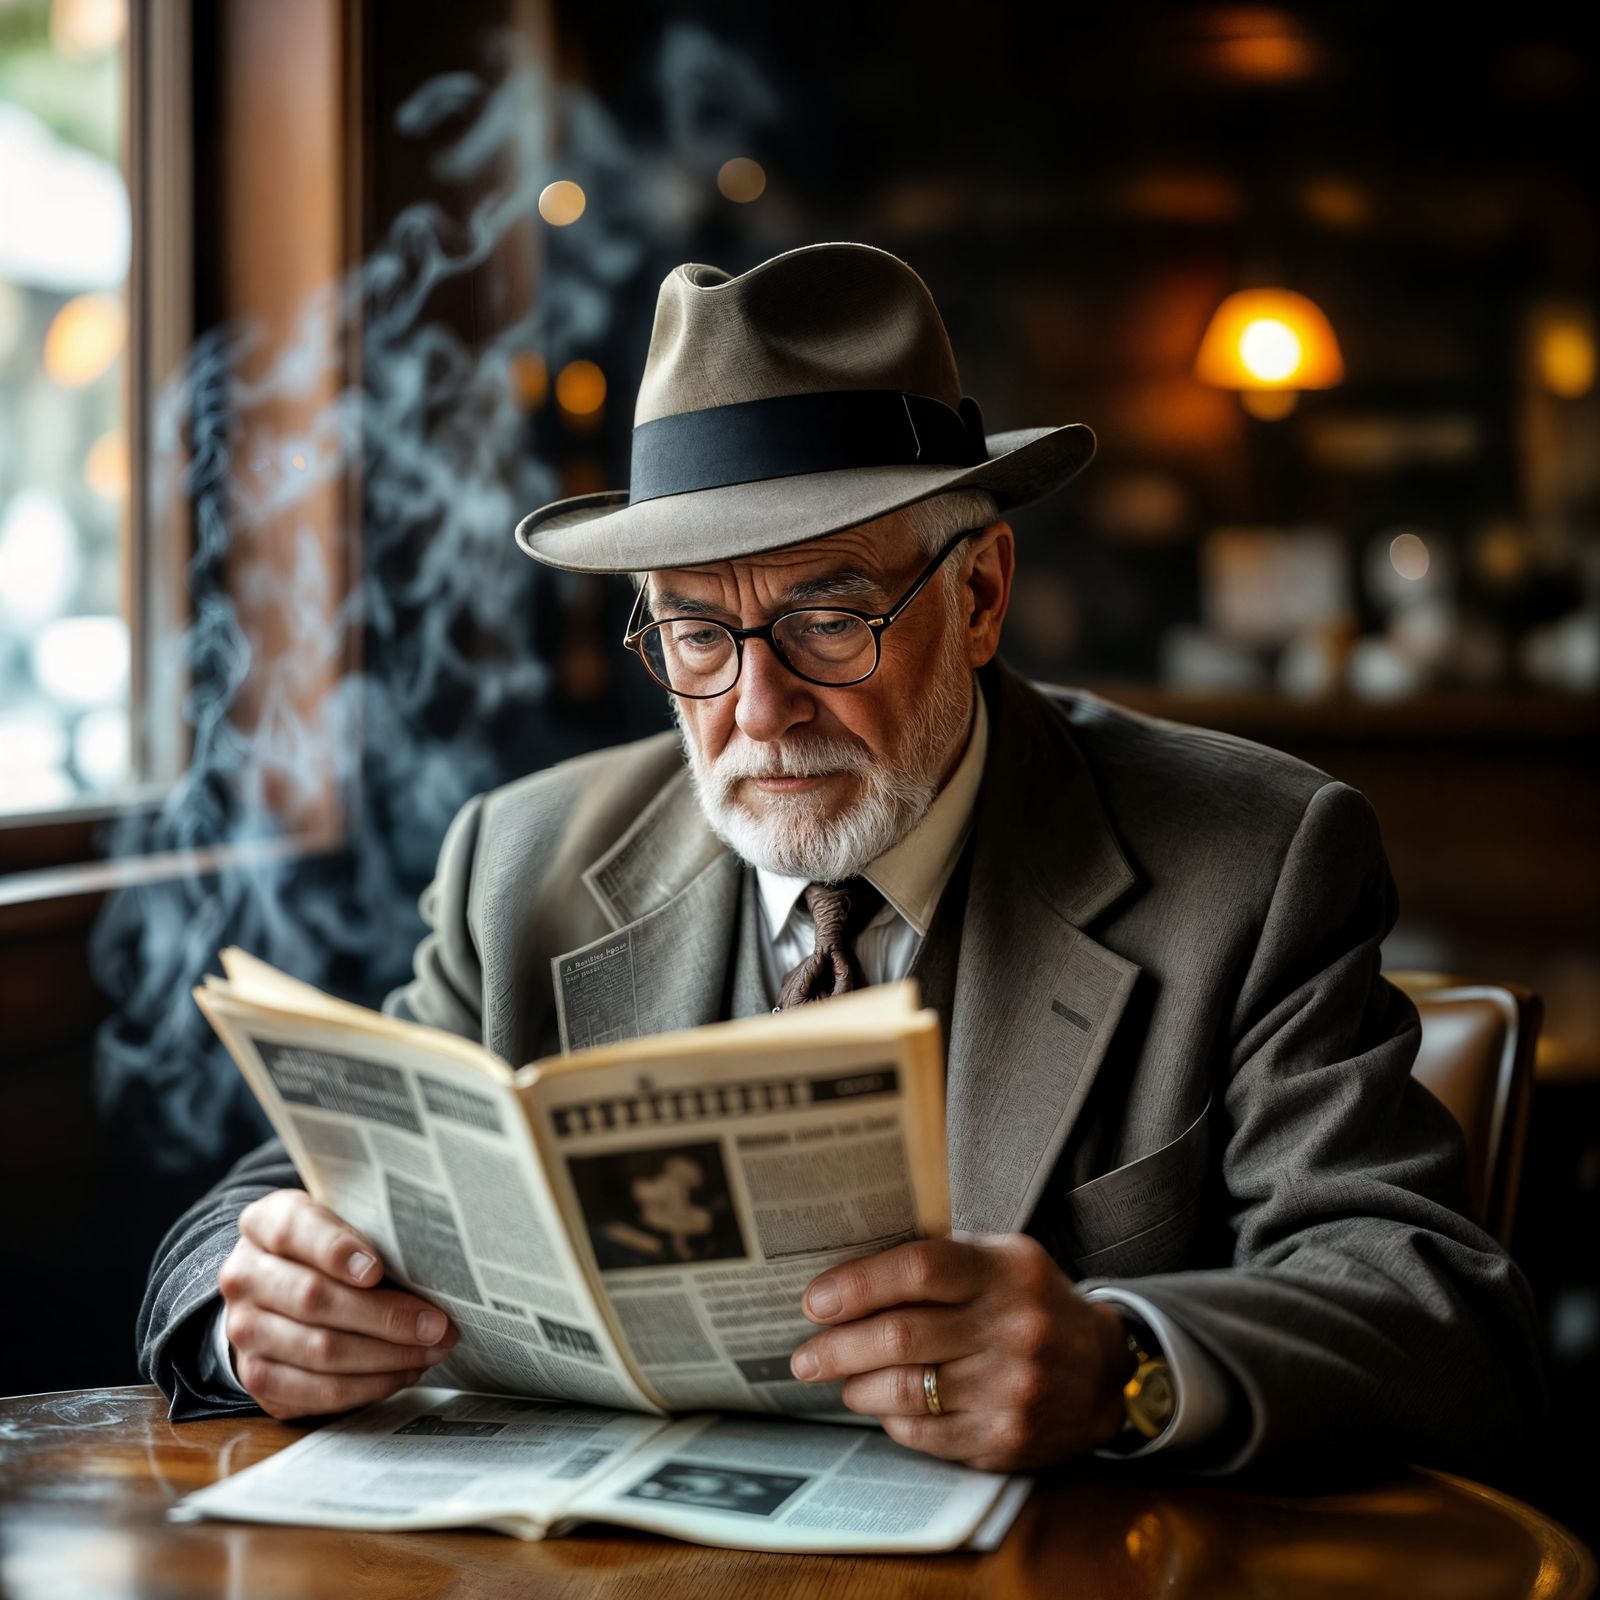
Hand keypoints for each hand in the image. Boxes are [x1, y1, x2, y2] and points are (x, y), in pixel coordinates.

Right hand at [218, 1189, 458, 1419]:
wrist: (277, 1286)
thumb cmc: (325, 1246)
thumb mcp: (339, 1218)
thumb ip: (367, 1227)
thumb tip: (428, 1255)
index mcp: (263, 1224)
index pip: (293, 1231)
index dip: (335, 1250)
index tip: (377, 1269)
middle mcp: (244, 1278)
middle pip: (313, 1298)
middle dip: (385, 1315)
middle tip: (436, 1324)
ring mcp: (245, 1332)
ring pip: (320, 1350)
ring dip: (387, 1355)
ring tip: (432, 1350)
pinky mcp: (259, 1378)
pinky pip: (319, 1391)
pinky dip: (370, 1385)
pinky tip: (404, 1370)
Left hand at [789, 1234, 1132, 1470]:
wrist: (1106, 1372)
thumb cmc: (1034, 1303)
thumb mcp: (1003, 1258)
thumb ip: (940, 1258)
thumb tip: (851, 1268)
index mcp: (1004, 1272)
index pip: (918, 1269)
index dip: (858, 1284)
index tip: (814, 1300)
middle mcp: (1011, 1330)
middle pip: (901, 1336)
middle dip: (837, 1347)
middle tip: (803, 1356)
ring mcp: (1010, 1390)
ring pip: (907, 1391)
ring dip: (857, 1386)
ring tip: (838, 1378)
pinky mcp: (1006, 1440)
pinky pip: (926, 1435)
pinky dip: (892, 1420)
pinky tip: (881, 1405)